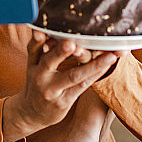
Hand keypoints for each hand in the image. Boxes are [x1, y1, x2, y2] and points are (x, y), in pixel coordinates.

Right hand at [2, 31, 117, 141]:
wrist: (32, 113)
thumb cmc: (37, 82)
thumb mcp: (33, 64)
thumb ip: (37, 45)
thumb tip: (42, 28)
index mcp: (33, 63)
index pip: (34, 48)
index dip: (37, 40)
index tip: (41, 32)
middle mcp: (40, 76)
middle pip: (50, 61)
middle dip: (60, 52)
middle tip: (72, 44)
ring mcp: (52, 90)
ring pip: (73, 75)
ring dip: (93, 65)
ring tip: (110, 56)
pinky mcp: (64, 102)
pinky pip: (82, 86)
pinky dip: (95, 74)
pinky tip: (107, 66)